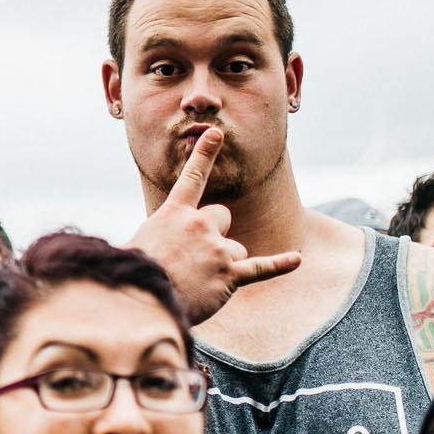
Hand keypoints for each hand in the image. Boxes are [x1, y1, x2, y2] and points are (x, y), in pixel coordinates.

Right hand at [127, 128, 300, 324]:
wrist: (141, 299)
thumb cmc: (137, 273)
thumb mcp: (141, 243)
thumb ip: (164, 236)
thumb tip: (169, 249)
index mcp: (174, 214)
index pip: (192, 178)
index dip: (204, 154)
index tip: (215, 134)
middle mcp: (199, 225)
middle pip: (222, 217)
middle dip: (213, 234)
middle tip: (191, 259)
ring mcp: (216, 249)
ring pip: (234, 249)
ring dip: (222, 264)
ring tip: (197, 281)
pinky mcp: (228, 275)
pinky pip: (259, 267)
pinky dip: (279, 264)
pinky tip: (296, 260)